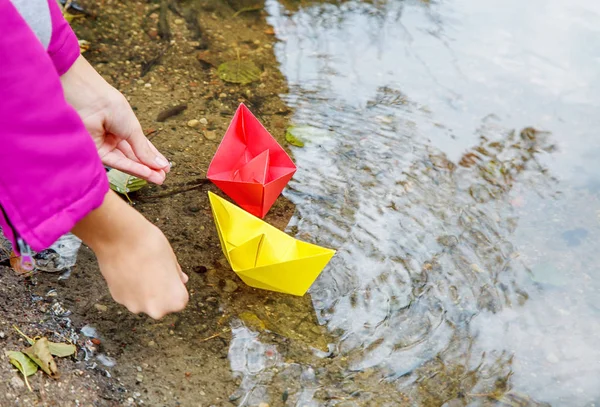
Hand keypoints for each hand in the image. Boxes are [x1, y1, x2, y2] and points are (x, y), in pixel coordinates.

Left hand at [60, 55, 169, 184]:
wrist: (90, 99)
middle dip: (149, 167)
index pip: (140, 146)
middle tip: (163, 177)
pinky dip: (132, 168)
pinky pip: (117, 163)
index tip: (165, 167)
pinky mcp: (96, 153)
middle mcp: (114, 138)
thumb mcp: (134, 129)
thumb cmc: (111, 107)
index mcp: (123, 127)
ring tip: (159, 179)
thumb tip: (160, 164)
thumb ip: (144, 149)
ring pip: (127, 162)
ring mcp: (105, 146)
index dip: (153, 157)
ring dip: (143, 171)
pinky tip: (146, 173)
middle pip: (134, 157)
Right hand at [72, 191, 188, 318]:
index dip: (174, 284)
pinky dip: (130, 286)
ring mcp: (135, 306)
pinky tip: (127, 270)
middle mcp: (156, 310)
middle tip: (154, 270)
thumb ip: (176, 275)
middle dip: (160, 290)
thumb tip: (181, 280)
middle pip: (161, 303)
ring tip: (140, 268)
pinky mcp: (118, 299)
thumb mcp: (172, 259)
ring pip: (144, 300)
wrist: (119, 237)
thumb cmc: (150, 245)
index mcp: (175, 300)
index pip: (179, 299)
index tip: (168, 272)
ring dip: (144, 289)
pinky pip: (129, 295)